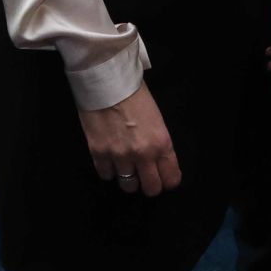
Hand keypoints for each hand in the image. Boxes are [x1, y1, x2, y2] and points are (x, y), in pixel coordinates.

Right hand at [76, 81, 180, 197]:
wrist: (107, 81)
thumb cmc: (134, 93)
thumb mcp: (157, 118)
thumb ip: (158, 143)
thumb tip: (156, 160)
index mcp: (161, 143)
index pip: (171, 179)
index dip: (167, 180)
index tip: (163, 176)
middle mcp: (142, 154)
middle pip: (151, 189)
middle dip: (149, 184)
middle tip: (144, 175)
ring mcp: (119, 156)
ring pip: (128, 186)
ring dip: (128, 177)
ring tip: (125, 165)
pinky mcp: (99, 153)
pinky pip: (106, 175)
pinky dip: (109, 170)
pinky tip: (110, 158)